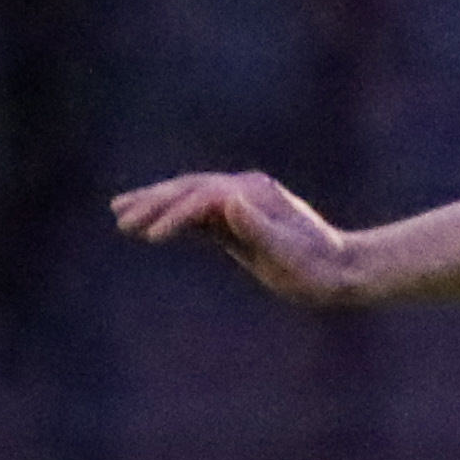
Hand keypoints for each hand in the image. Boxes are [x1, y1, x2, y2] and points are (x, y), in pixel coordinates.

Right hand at [112, 169, 369, 307]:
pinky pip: (198, 212)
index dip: (175, 215)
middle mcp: (246, 190)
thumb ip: (260, 229)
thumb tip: (230, 201)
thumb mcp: (290, 254)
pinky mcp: (238, 218)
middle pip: (189, 189)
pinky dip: (172, 216)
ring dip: (154, 204)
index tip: (151, 236)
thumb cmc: (318, 268)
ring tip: (119, 214)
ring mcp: (241, 201)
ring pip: (188, 196)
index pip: (203, 197)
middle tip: (117, 216)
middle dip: (152, 201)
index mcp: (255, 194)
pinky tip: (150, 225)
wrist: (342, 270)